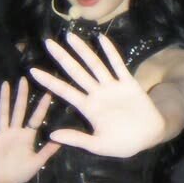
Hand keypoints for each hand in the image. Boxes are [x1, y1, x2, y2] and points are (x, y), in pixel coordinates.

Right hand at [0, 78, 57, 182]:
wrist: (4, 182)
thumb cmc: (21, 172)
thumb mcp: (37, 162)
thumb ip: (47, 151)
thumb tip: (61, 141)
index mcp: (27, 136)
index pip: (36, 118)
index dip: (42, 106)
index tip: (49, 92)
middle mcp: (15, 131)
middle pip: (19, 110)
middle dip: (22, 95)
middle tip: (24, 79)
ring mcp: (3, 134)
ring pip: (3, 113)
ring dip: (4, 100)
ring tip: (5, 84)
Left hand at [30, 33, 165, 156]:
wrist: (150, 136)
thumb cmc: (125, 143)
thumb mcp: (99, 145)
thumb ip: (77, 139)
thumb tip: (52, 135)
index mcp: (88, 108)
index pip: (65, 91)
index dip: (49, 81)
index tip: (32, 71)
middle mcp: (97, 94)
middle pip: (76, 72)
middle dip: (62, 58)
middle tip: (47, 43)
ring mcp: (112, 87)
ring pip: (95, 65)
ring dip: (83, 50)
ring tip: (70, 36)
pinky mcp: (128, 83)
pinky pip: (118, 65)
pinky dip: (110, 52)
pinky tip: (101, 39)